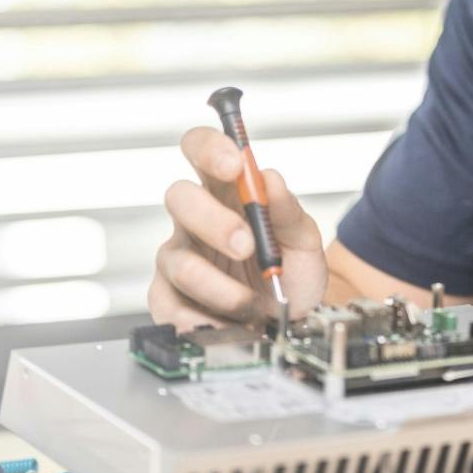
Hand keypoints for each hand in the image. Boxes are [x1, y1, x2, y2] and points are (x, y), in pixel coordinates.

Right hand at [146, 127, 328, 328]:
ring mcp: (179, 257)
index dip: (211, 149)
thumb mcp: (304, 240)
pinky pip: (168, 304)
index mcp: (226, 192)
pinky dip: (201, 317)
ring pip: (177, 259)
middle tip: (246, 246)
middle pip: (179, 198)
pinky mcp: (168, 297)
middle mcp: (197, 220)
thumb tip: (271, 180)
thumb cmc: (292, 273)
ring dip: (218, 284)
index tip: (235, 165)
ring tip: (249, 301)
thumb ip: (288, 211)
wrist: (293, 322)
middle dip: (214, 222)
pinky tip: (226, 322)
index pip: (202, 150)